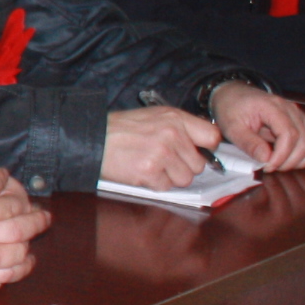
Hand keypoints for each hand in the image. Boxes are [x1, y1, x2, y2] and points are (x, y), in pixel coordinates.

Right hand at [101, 105, 220, 189]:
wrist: (92, 138)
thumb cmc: (120, 129)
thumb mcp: (153, 117)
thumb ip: (180, 128)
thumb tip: (203, 146)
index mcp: (175, 118)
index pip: (212, 137)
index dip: (204, 149)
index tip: (194, 152)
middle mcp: (172, 133)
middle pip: (198, 164)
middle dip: (182, 167)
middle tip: (161, 160)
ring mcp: (162, 153)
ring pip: (184, 179)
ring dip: (168, 177)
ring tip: (149, 165)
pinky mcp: (150, 171)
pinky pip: (166, 187)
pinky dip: (153, 184)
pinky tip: (140, 171)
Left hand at [212, 82, 304, 169]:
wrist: (234, 94)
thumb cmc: (231, 108)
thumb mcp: (231, 126)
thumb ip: (248, 142)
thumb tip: (266, 159)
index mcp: (273, 107)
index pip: (289, 134)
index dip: (281, 156)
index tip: (267, 167)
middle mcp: (292, 110)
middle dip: (290, 161)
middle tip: (270, 167)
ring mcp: (300, 116)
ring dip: (303, 160)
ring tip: (282, 165)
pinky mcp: (302, 122)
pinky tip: (292, 161)